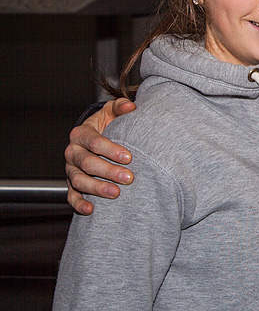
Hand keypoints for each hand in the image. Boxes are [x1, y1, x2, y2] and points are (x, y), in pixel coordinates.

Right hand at [64, 98, 135, 214]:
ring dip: (97, 188)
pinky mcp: (71, 184)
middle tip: (129, 177)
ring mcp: (70, 169)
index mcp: (81, 134)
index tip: (128, 157)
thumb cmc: (106, 125)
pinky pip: (72, 195)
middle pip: (88, 163)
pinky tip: (91, 209)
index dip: (111, 150)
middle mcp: (73, 152)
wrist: (92, 137)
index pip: (94, 142)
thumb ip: (120, 107)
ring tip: (116, 193)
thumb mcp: (111, 112)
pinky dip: (79, 204)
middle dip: (109, 171)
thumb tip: (131, 106)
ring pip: (79, 181)